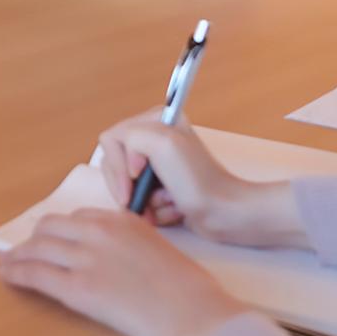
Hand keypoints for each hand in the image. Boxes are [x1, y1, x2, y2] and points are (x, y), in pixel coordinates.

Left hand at [0, 208, 250, 335]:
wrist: (194, 314)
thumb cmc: (189, 290)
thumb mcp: (160, 249)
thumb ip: (132, 245)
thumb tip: (117, 258)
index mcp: (122, 220)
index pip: (79, 219)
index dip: (62, 231)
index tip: (54, 240)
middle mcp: (99, 232)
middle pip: (51, 227)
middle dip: (37, 240)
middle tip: (29, 252)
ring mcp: (85, 258)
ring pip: (37, 248)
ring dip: (19, 255)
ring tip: (8, 263)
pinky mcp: (77, 288)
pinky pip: (35, 273)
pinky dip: (16, 272)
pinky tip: (7, 275)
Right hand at [96, 113, 305, 248]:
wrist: (225, 213)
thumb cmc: (197, 180)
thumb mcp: (161, 143)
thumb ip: (130, 136)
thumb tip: (127, 165)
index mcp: (155, 121)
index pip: (112, 140)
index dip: (120, 162)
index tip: (137, 176)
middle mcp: (155, 141)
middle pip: (115, 165)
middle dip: (131, 186)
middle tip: (144, 200)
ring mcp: (159, 167)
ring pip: (127, 188)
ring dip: (146, 201)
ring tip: (169, 204)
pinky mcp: (164, 191)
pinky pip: (142, 202)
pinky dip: (155, 212)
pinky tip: (174, 211)